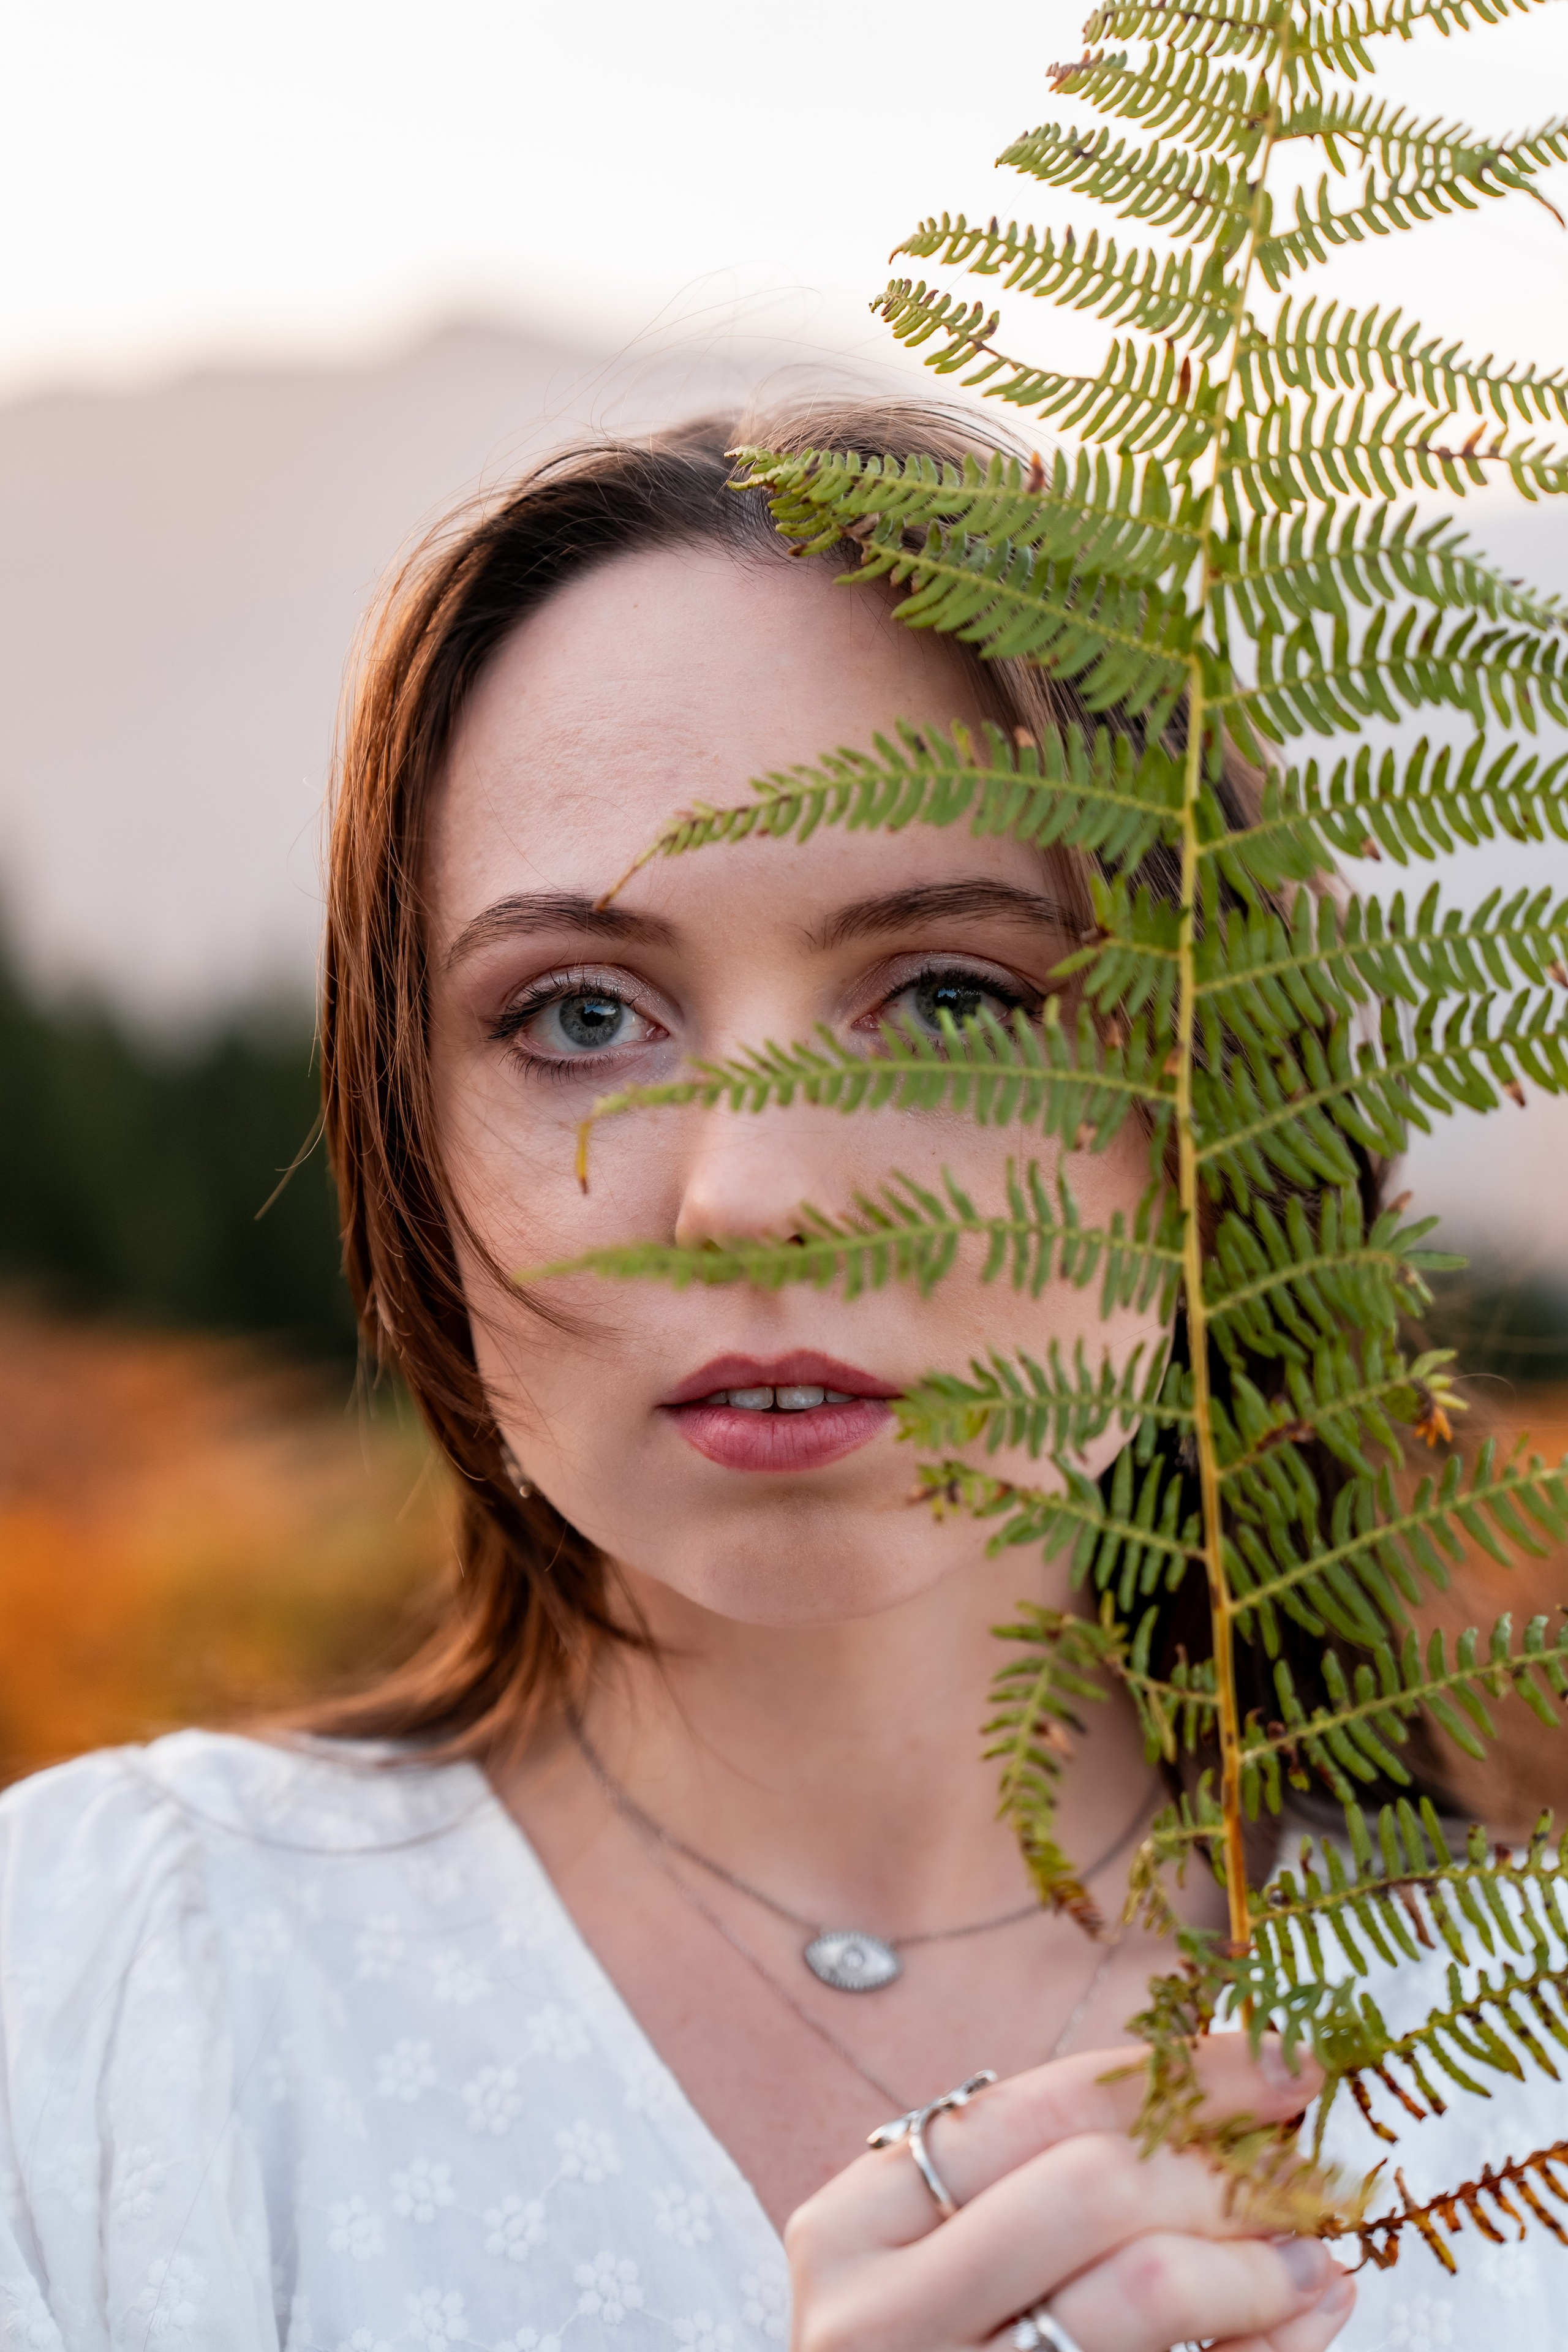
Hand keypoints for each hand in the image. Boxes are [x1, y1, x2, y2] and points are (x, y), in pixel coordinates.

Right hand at [785, 2037, 1353, 2351]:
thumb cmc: (917, 2349)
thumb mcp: (934, 2259)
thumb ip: (1048, 2187)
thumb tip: (1237, 2112)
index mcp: (853, 2227)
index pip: (1038, 2109)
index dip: (1177, 2075)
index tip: (1279, 2056)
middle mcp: (883, 2312)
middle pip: (1091, 2190)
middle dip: (1218, 2168)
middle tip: (1301, 2163)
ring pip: (1138, 2294)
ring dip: (1252, 2263)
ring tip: (1312, 2252)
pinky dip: (1257, 2349)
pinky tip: (1303, 2318)